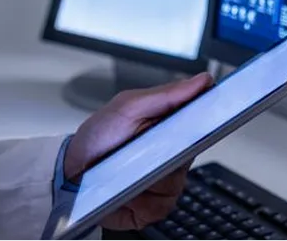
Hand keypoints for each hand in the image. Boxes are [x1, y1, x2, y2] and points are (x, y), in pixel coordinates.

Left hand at [63, 72, 213, 230]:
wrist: (71, 173)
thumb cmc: (98, 136)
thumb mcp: (127, 106)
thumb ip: (165, 94)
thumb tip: (201, 82)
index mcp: (169, 124)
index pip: (203, 120)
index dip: (212, 118)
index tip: (215, 115)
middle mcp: (172, 152)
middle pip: (192, 154)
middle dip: (168, 152)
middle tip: (146, 147)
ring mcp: (165, 179)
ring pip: (177, 181)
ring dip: (150, 176)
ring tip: (127, 169)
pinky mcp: (155, 205)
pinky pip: (163, 204)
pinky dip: (142, 198)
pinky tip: (128, 189)